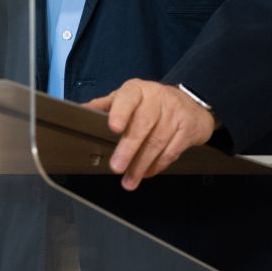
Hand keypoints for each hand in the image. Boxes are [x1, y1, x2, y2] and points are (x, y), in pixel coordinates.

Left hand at [87, 80, 216, 191]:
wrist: (190, 105)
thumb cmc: (151, 103)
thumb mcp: (128, 98)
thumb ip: (106, 105)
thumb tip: (81, 111)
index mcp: (138, 90)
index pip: (128, 97)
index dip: (121, 112)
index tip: (113, 127)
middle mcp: (157, 100)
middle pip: (143, 124)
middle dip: (128, 148)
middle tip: (116, 167)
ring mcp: (175, 114)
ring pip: (157, 142)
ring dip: (141, 164)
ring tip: (128, 180)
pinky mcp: (187, 131)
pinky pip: (171, 151)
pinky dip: (157, 165)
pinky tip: (146, 173)